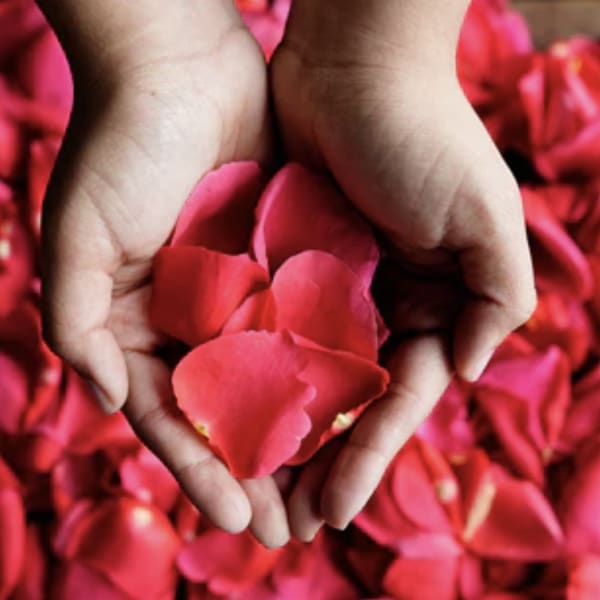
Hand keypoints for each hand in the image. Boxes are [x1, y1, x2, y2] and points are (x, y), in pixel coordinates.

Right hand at [39, 0, 288, 546]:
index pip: (174, 414)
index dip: (201, 468)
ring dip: (301, 435)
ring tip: (331, 490)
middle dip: (258, 470)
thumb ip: (76, 320)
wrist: (182, 71)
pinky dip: (329, 368)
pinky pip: (312, 324)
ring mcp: (246, 293)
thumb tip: (106, 398)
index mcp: (144, 325)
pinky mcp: (288, 262)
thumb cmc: (121, 147)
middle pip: (231, 411)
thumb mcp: (78, 236)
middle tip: (293, 530)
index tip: (238, 516)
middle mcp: (197, 318)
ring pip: (278, 379)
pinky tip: (355, 411)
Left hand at [271, 0, 536, 538]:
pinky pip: (262, 328)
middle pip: (345, 402)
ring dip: (279, 431)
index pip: (397, 400)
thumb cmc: (424, 135)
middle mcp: (377, 305)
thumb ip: (496, 296)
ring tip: (247, 489)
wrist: (353, 66)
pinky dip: (246, 370)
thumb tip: (464, 370)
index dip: (368, 455)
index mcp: (428, 306)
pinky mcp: (279, 263)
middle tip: (283, 522)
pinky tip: (221, 413)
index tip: (333, 507)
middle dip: (320, 460)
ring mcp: (325, 287)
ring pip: (299, 376)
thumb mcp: (486, 216)